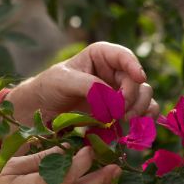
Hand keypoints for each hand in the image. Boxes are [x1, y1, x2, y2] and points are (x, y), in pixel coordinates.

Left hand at [7, 42, 158, 124]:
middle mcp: (113, 71)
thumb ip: (88, 85)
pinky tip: (134, 127)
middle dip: (133, 96)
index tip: (139, 78)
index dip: (134, 66)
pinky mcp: (119, 110)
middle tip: (121, 113)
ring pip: (143, 96)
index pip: (123, 56)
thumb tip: (113, 98)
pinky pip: (141, 112)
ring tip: (124, 121)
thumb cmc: (49, 87)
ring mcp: (118, 91)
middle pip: (136, 80)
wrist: (40, 111)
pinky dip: (142, 119)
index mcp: (100, 55)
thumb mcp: (63, 81)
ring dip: (140, 109)